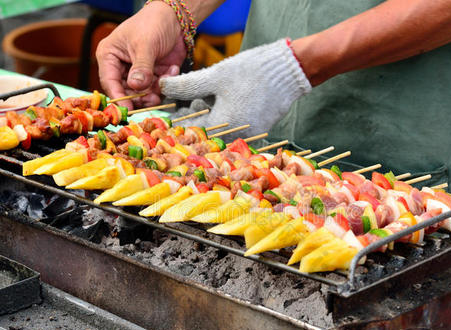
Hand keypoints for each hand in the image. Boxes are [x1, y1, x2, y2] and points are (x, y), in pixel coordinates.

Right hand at [95, 1, 186, 108]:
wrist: (176, 20)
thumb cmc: (153, 24)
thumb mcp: (145, 45)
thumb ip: (141, 67)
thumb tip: (136, 87)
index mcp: (110, 56)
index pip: (109, 82)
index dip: (118, 97)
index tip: (128, 108)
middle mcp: (121, 67)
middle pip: (126, 92)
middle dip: (140, 97)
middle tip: (153, 99)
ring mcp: (137, 73)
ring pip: (142, 94)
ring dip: (154, 92)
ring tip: (164, 82)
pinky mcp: (153, 76)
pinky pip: (156, 89)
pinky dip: (165, 84)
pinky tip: (172, 70)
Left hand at [160, 39, 311, 136]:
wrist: (288, 71)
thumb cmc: (250, 71)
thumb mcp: (215, 75)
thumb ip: (186, 85)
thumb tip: (162, 87)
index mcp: (222, 125)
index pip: (191, 129)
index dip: (178, 117)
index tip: (172, 106)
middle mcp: (236, 136)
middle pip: (205, 132)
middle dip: (194, 116)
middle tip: (189, 99)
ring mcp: (249, 135)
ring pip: (219, 130)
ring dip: (210, 116)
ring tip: (208, 98)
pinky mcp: (258, 130)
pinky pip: (234, 128)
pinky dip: (226, 117)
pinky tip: (225, 101)